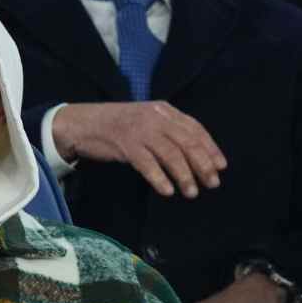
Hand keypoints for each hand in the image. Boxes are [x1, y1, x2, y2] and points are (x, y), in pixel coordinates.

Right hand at [53, 101, 227, 198]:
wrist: (81, 124)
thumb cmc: (115, 125)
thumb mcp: (145, 120)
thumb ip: (166, 130)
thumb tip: (193, 153)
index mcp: (164, 110)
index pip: (195, 128)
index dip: (211, 148)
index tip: (220, 167)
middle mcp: (155, 117)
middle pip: (187, 142)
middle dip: (203, 165)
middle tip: (212, 184)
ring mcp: (140, 130)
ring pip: (171, 154)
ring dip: (185, 175)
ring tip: (192, 192)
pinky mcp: (125, 144)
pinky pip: (148, 164)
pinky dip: (159, 178)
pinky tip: (167, 191)